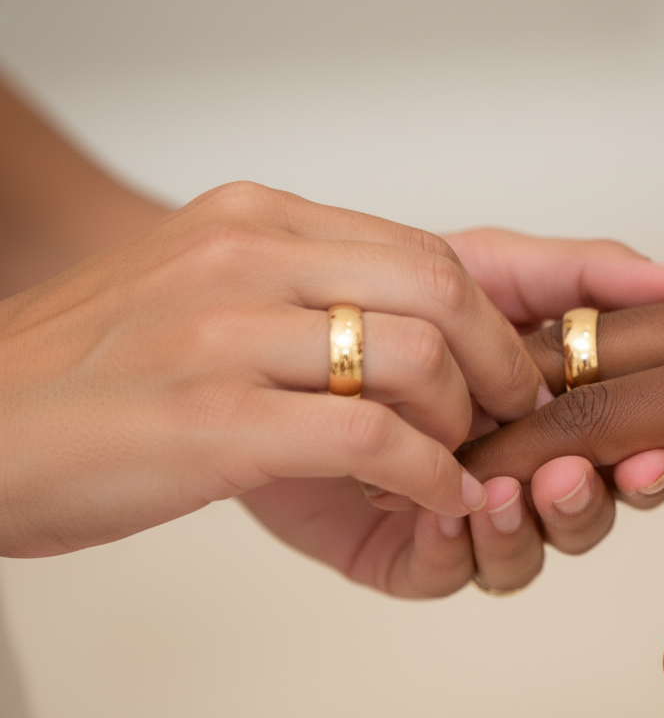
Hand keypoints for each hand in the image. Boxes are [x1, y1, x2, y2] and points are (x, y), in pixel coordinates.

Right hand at [0, 182, 541, 556]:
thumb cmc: (97, 369)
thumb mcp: (203, 289)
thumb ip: (298, 288)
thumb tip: (405, 329)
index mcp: (253, 219)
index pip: (419, 249)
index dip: (488, 315)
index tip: (507, 367)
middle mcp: (245, 255)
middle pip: (439, 288)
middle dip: (500, 361)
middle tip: (511, 414)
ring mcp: (226, 332)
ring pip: (416, 356)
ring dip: (462, 422)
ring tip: (463, 462)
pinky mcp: (213, 418)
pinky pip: (370, 436)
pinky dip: (428, 474)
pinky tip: (436, 498)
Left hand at [248, 228, 663, 595]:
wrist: (278, 329)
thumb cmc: (388, 296)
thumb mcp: (492, 270)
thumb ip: (590, 278)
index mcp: (559, 413)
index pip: (633, 451)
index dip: (656, 460)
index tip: (659, 450)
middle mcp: (523, 470)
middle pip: (589, 514)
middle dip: (591, 500)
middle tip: (574, 471)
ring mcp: (468, 517)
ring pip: (528, 552)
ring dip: (530, 525)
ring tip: (512, 485)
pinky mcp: (408, 554)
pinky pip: (449, 570)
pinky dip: (457, 545)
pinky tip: (446, 512)